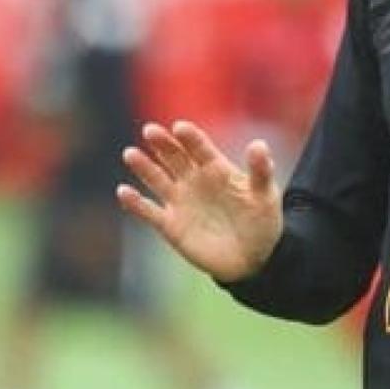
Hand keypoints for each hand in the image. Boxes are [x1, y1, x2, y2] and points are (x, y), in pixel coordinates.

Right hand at [117, 121, 283, 282]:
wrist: (252, 260)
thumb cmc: (262, 223)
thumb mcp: (265, 196)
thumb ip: (260, 171)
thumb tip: (259, 144)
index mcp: (216, 168)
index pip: (199, 148)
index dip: (190, 137)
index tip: (180, 128)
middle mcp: (194, 180)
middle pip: (173, 157)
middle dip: (162, 143)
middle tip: (151, 131)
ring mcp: (180, 201)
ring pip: (156, 179)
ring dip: (143, 167)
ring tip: (131, 154)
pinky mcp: (170, 224)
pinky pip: (149, 211)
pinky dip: (135, 203)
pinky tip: (124, 192)